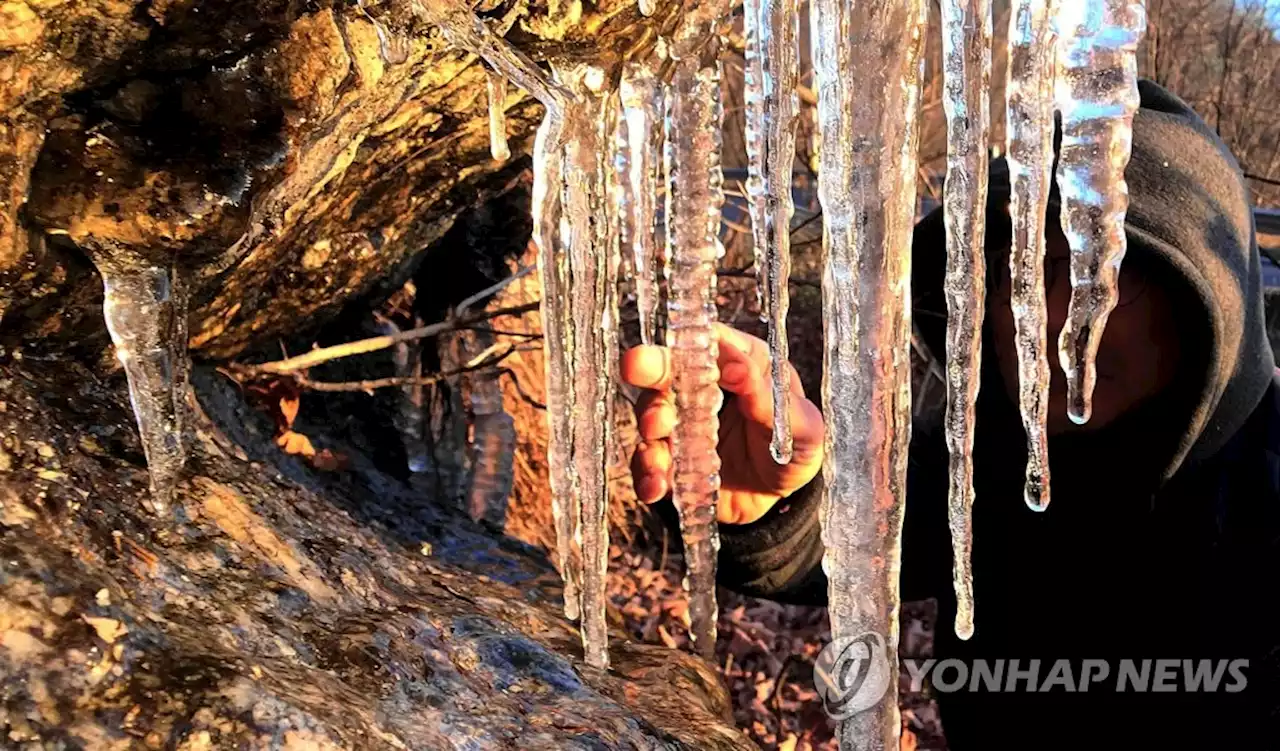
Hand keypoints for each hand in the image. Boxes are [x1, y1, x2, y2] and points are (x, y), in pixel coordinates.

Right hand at [620, 323, 824, 524]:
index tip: (687, 352)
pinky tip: (656, 484)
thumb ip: (771, 401)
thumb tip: (737, 369)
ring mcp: (683, 424)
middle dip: (652, 368)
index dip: (694, 341)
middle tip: (636, 367)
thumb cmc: (796, 453)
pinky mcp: (670, 460)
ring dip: (650, 426)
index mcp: (743, 365)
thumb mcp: (802, 429)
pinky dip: (647, 472)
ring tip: (660, 447)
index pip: (712, 341)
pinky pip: (648, 462)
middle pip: (670, 369)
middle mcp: (705, 388)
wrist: (779, 506)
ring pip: (652, 414)